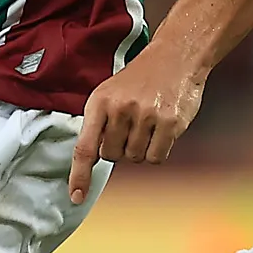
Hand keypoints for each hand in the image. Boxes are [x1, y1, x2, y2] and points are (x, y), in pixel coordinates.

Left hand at [68, 50, 206, 200]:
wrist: (175, 56)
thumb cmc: (139, 79)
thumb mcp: (109, 93)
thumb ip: (98, 123)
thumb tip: (90, 159)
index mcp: (100, 102)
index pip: (85, 147)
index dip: (79, 175)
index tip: (76, 196)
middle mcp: (121, 109)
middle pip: (112, 156)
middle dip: (120, 147)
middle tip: (131, 125)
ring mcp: (147, 116)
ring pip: (135, 158)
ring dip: (141, 148)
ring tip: (148, 122)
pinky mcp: (170, 123)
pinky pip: (157, 157)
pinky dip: (158, 150)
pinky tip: (162, 129)